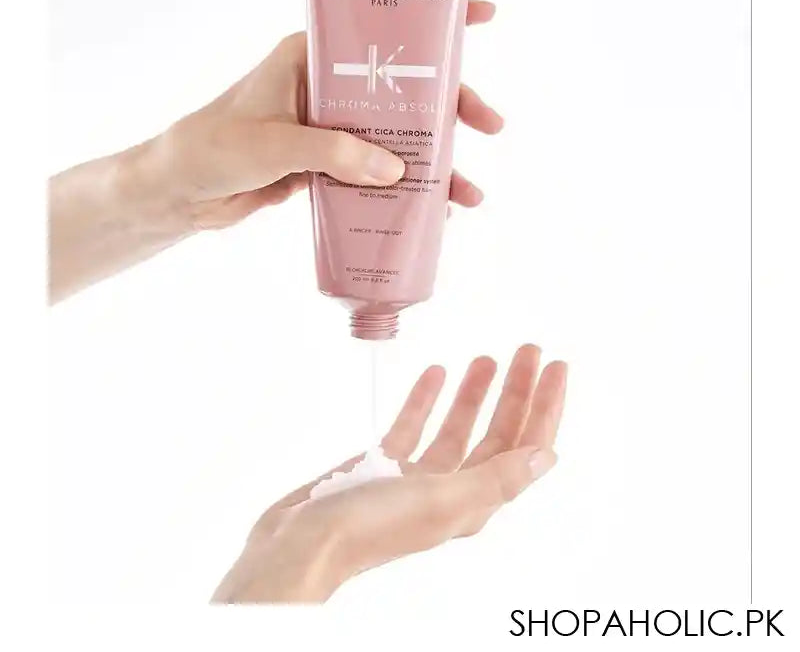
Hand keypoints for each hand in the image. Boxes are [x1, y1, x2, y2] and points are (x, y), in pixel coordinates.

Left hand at [49, 1, 501, 300]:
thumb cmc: (212, 149)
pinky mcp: (327, 164)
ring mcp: (329, 128)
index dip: (433, 26)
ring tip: (467, 195)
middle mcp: (327, 88)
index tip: (482, 18)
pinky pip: (375, 173)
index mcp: (311, 58)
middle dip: (448, 111)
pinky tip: (429, 210)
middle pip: (402, 92)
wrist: (178, 192)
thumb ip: (332, 152)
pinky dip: (402, 191)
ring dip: (431, 164)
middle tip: (489, 126)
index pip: (379, 33)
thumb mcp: (272, 144)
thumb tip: (395, 169)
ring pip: (394, 139)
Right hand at [212, 344, 566, 602]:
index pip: (524, 449)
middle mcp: (451, 490)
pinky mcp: (383, 466)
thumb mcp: (441, 501)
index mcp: (473, 502)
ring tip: (488, 358)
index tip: (557, 368)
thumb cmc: (369, 528)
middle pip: (497, 434)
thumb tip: (547, 457)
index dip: (545, 409)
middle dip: (516, 391)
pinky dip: (426, 399)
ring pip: (457, 427)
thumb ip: (496, 479)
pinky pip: (413, 426)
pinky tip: (435, 374)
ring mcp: (415, 478)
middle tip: (529, 351)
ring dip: (475, 393)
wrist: (300, 543)